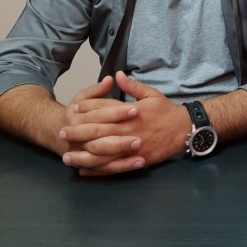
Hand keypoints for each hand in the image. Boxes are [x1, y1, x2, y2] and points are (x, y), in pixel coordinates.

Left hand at [64, 72, 189, 176]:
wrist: (184, 130)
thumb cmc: (167, 111)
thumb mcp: (151, 94)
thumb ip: (132, 86)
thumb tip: (117, 75)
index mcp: (130, 112)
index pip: (103, 109)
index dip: (87, 108)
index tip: (74, 108)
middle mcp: (128, 130)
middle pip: (97, 131)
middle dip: (77, 132)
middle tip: (62, 133)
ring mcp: (130, 147)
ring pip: (101, 153)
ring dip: (82, 155)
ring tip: (67, 156)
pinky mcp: (135, 160)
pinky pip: (112, 167)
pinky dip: (97, 170)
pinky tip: (85, 171)